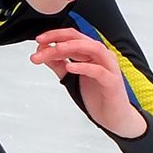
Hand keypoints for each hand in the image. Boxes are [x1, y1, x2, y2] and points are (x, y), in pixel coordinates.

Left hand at [29, 28, 145, 137]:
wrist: (113, 116)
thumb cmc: (97, 96)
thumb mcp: (71, 78)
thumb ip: (59, 65)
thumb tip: (43, 53)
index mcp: (91, 53)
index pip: (73, 37)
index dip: (55, 35)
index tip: (38, 41)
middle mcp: (101, 56)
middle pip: (80, 40)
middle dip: (58, 40)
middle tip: (40, 46)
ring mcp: (109, 67)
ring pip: (92, 49)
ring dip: (72, 47)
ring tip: (56, 49)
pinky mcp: (112, 81)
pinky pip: (99, 71)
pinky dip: (84, 67)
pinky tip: (71, 67)